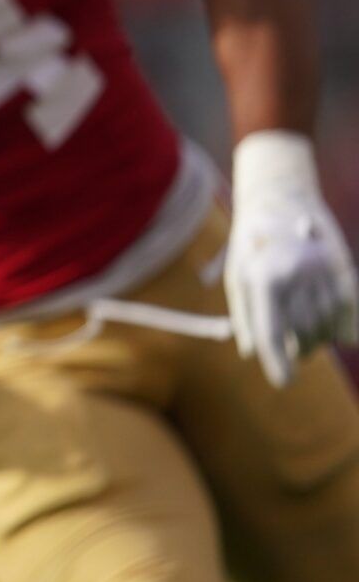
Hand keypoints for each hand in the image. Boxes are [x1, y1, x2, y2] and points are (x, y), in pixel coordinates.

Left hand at [226, 130, 357, 387]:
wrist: (283, 199)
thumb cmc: (252, 243)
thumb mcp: (237, 276)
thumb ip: (244, 316)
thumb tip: (249, 353)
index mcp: (263, 277)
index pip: (272, 331)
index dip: (277, 360)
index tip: (283, 382)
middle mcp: (297, 276)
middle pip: (301, 334)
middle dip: (294, 349)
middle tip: (288, 352)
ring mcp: (324, 273)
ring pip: (325, 327)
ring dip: (313, 338)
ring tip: (300, 328)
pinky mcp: (344, 272)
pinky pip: (345, 316)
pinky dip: (336, 327)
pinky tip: (323, 321)